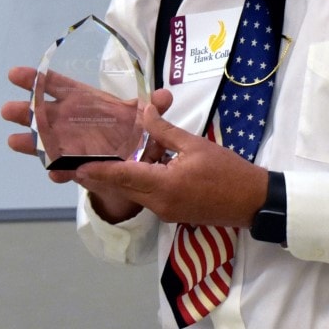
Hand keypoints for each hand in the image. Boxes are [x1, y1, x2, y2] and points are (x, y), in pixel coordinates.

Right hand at [1, 66, 171, 186]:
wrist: (140, 168)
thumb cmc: (139, 135)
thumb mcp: (148, 119)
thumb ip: (155, 108)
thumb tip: (164, 96)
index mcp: (89, 104)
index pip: (62, 87)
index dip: (41, 80)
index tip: (18, 74)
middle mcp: (76, 123)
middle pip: (47, 113)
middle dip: (27, 111)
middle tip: (8, 109)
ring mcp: (73, 146)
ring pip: (48, 142)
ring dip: (32, 142)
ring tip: (15, 141)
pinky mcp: (79, 169)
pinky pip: (66, 170)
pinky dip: (60, 171)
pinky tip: (54, 172)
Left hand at [73, 105, 268, 228]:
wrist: (253, 201)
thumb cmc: (228, 170)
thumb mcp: (195, 145)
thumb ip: (165, 131)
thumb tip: (144, 113)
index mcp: (164, 185)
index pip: (123, 175)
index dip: (98, 170)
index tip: (75, 165)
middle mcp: (159, 203)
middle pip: (124, 187)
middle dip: (103, 175)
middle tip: (81, 159)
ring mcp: (166, 213)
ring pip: (135, 193)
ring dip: (122, 178)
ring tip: (105, 160)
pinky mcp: (173, 215)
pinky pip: (149, 198)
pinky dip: (139, 184)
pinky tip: (137, 168)